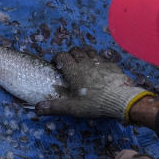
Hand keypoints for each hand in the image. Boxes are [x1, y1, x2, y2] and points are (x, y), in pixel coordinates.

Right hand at [35, 47, 153, 120]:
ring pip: (89, 51)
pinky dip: (98, 60)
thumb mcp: (72, 108)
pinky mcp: (112, 65)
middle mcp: (85, 62)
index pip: (62, 56)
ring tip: (83, 61)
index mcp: (73, 70)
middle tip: (70, 63)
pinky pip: (102, 58)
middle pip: (75, 50)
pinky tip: (99, 68)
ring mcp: (99, 62)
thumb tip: (37, 108)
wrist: (121, 99)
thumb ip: (55, 107)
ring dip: (84, 53)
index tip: (57, 65)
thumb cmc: (94, 102)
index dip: (57, 58)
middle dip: (70, 54)